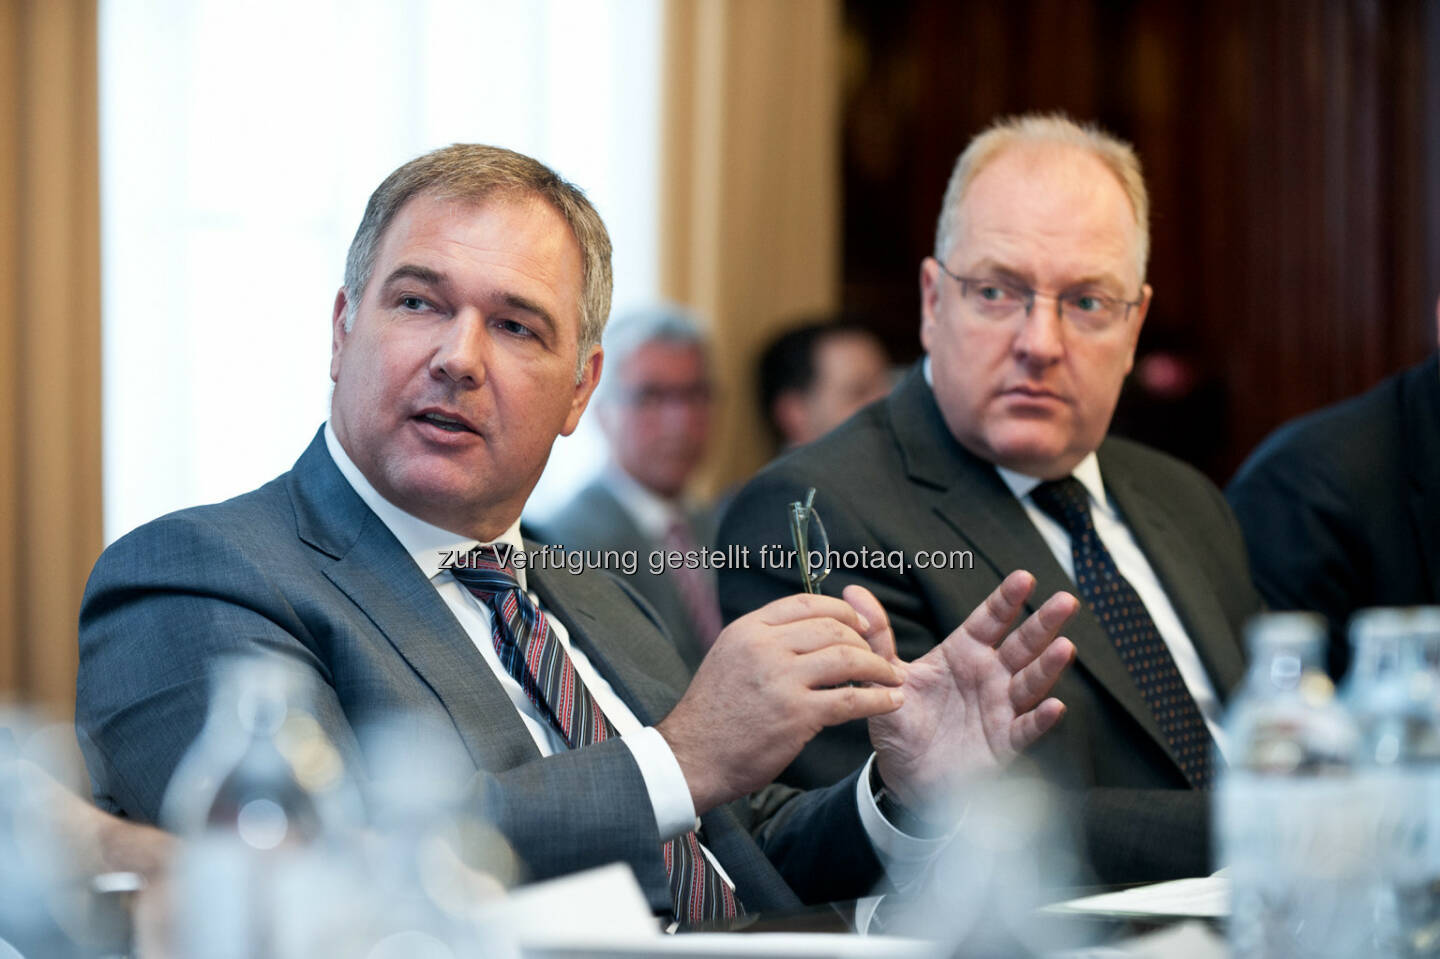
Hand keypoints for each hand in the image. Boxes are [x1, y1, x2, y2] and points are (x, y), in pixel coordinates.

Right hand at [657, 593, 905, 813]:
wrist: (692, 757)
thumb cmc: (712, 714)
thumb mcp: (728, 657)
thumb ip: (762, 640)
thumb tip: (804, 630)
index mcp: (748, 629)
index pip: (806, 603)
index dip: (842, 609)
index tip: (860, 623)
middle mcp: (765, 647)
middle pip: (832, 627)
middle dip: (864, 639)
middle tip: (878, 655)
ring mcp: (781, 679)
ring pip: (846, 657)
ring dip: (878, 667)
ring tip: (891, 677)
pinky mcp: (797, 715)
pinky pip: (851, 699)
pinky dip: (878, 699)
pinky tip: (890, 702)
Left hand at [852, 570, 1077, 811]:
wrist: (904, 775)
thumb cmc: (901, 721)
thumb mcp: (885, 676)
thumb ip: (877, 636)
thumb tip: (854, 592)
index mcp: (963, 654)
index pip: (989, 620)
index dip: (1006, 600)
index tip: (1023, 578)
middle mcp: (988, 676)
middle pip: (1021, 645)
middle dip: (1043, 623)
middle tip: (1065, 601)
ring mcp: (1000, 708)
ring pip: (1030, 683)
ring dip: (1048, 666)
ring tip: (1065, 646)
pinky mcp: (1004, 743)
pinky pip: (1025, 729)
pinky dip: (1040, 719)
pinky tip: (1054, 706)